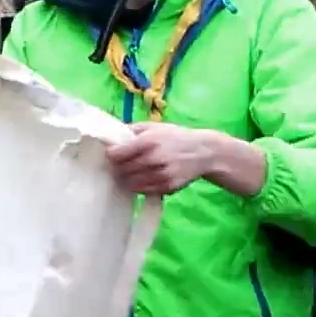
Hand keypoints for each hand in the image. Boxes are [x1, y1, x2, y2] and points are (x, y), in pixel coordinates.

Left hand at [106, 124, 224, 195]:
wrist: (204, 152)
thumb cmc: (175, 137)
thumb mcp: (154, 126)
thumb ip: (132, 129)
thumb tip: (111, 135)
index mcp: (148, 141)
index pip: (117, 154)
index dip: (111, 154)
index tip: (112, 153)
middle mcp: (154, 159)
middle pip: (122, 169)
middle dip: (117, 167)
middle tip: (119, 164)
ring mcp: (161, 175)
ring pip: (130, 182)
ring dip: (126, 178)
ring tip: (129, 171)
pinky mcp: (167, 188)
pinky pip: (143, 190)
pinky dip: (138, 185)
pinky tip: (141, 178)